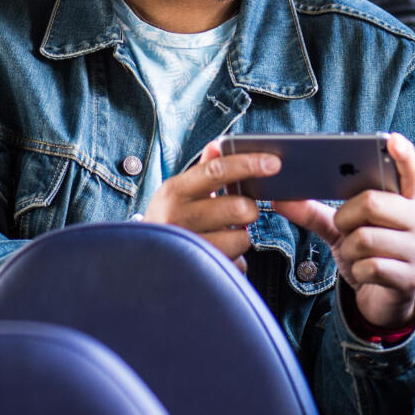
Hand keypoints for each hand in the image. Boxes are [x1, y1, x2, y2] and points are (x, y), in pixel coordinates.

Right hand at [141, 140, 278, 271]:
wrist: (141, 259)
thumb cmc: (171, 218)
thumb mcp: (180, 191)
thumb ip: (204, 168)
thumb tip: (219, 144)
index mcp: (175, 190)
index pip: (217, 170)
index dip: (248, 164)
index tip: (274, 162)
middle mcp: (177, 216)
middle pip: (238, 208)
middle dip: (251, 209)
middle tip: (246, 211)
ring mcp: (187, 246)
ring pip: (241, 238)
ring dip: (242, 236)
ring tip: (226, 235)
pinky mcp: (198, 271)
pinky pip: (237, 264)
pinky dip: (236, 258)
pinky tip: (221, 252)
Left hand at [275, 133, 414, 330]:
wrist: (383, 300)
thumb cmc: (367, 253)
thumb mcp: (341, 229)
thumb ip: (314, 210)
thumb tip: (279, 198)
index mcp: (404, 201)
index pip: (410, 171)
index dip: (402, 154)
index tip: (391, 139)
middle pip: (372, 201)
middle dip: (346, 217)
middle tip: (346, 227)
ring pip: (365, 238)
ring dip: (349, 250)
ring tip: (358, 254)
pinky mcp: (408, 278)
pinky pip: (368, 266)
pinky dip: (356, 271)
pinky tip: (363, 273)